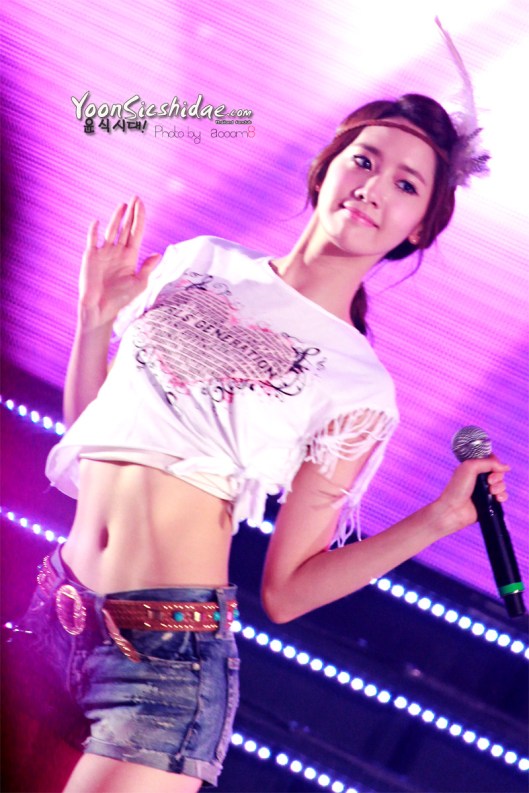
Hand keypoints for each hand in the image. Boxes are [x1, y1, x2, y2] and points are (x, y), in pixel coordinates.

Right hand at [78, 197, 161, 328]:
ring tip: (123, 205)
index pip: (136, 233)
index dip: (139, 218)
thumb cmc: (121, 299)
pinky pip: (92, 240)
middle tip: (135, 197)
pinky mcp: (91, 257)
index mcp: (130, 256)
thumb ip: (147, 268)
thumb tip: (158, 254)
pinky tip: (97, 222)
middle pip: (125, 227)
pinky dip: (94, 231)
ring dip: (116, 218)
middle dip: (131, 213)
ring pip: (111, 230)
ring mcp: (104, 252)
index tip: (142, 205)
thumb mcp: (139, 284)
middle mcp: (117, 251)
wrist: (102, 309)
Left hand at [435, 454, 509, 536]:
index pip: (491, 460)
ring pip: (502, 484)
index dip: (495, 463)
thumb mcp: (470, 467)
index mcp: (473, 468)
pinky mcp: (489, 502)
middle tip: (489, 481)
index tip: (492, 467)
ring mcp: (484, 490)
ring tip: (491, 491)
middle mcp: (479, 478)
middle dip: (497, 476)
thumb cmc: (457, 488)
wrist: (453, 510)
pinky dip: (502, 496)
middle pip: (498, 472)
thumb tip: (506, 466)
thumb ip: (488, 462)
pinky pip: (502, 496)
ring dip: (499, 487)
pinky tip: (496, 499)